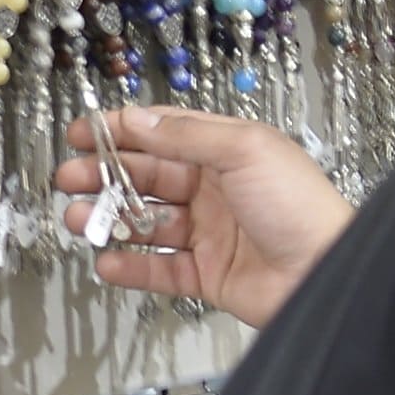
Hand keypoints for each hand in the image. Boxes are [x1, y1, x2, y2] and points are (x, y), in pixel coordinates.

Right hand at [58, 109, 350, 329]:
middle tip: (67, 178)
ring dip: (109, 220)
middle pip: (148, 176)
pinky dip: (130, 266)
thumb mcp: (245, 150)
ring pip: (146, 223)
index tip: (82, 133)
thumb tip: (138, 119)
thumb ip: (188, 135)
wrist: (328, 274)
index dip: (122, 131)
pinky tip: (106, 261)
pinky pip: (160, 270)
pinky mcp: (208, 276)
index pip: (165, 133)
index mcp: (229, 151)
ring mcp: (211, 234)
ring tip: (76, 220)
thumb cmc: (299, 206)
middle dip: (104, 175)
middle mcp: (217, 190)